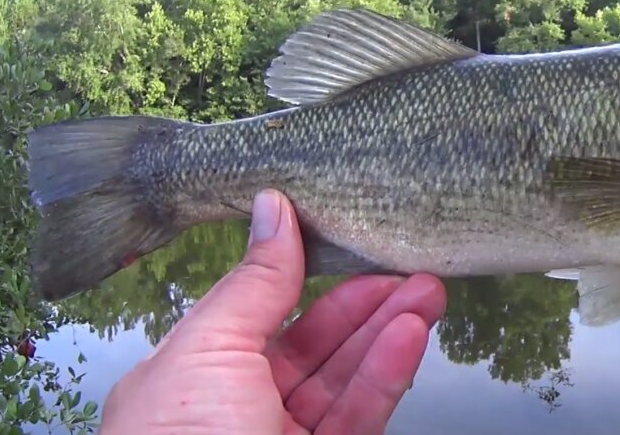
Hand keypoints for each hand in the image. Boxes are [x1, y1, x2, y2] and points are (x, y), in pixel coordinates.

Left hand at [99, 189, 447, 433]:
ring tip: (429, 289)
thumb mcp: (206, 351)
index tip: (342, 233)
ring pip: (346, 376)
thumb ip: (252, 283)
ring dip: (389, 329)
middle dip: (361, 300)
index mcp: (190, 378)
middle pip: (312, 342)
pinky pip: (363, 411)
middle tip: (404, 261)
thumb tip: (272, 208)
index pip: (255, 311)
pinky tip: (413, 332)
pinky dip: (390, 371)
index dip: (299, 272)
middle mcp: (236, 410)